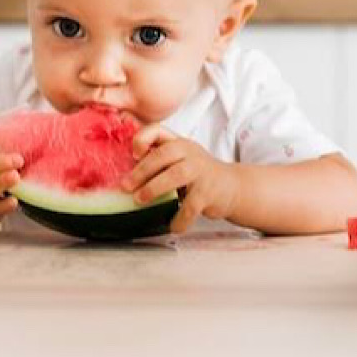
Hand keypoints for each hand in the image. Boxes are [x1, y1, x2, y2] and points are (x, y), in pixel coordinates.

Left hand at [120, 125, 239, 233]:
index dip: (143, 138)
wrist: (231, 187)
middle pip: (163, 154)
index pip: (158, 130)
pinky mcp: (209, 192)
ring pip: (176, 176)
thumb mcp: (180, 160)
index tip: (133, 154)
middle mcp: (190, 152)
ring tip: (140, 200)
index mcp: (178, 143)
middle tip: (126, 186)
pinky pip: (190, 206)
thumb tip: (125, 177)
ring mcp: (201, 171)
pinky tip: (172, 226)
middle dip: (142, 170)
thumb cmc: (197, 174)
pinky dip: (179, 219)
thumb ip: (158, 161)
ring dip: (154, 188)